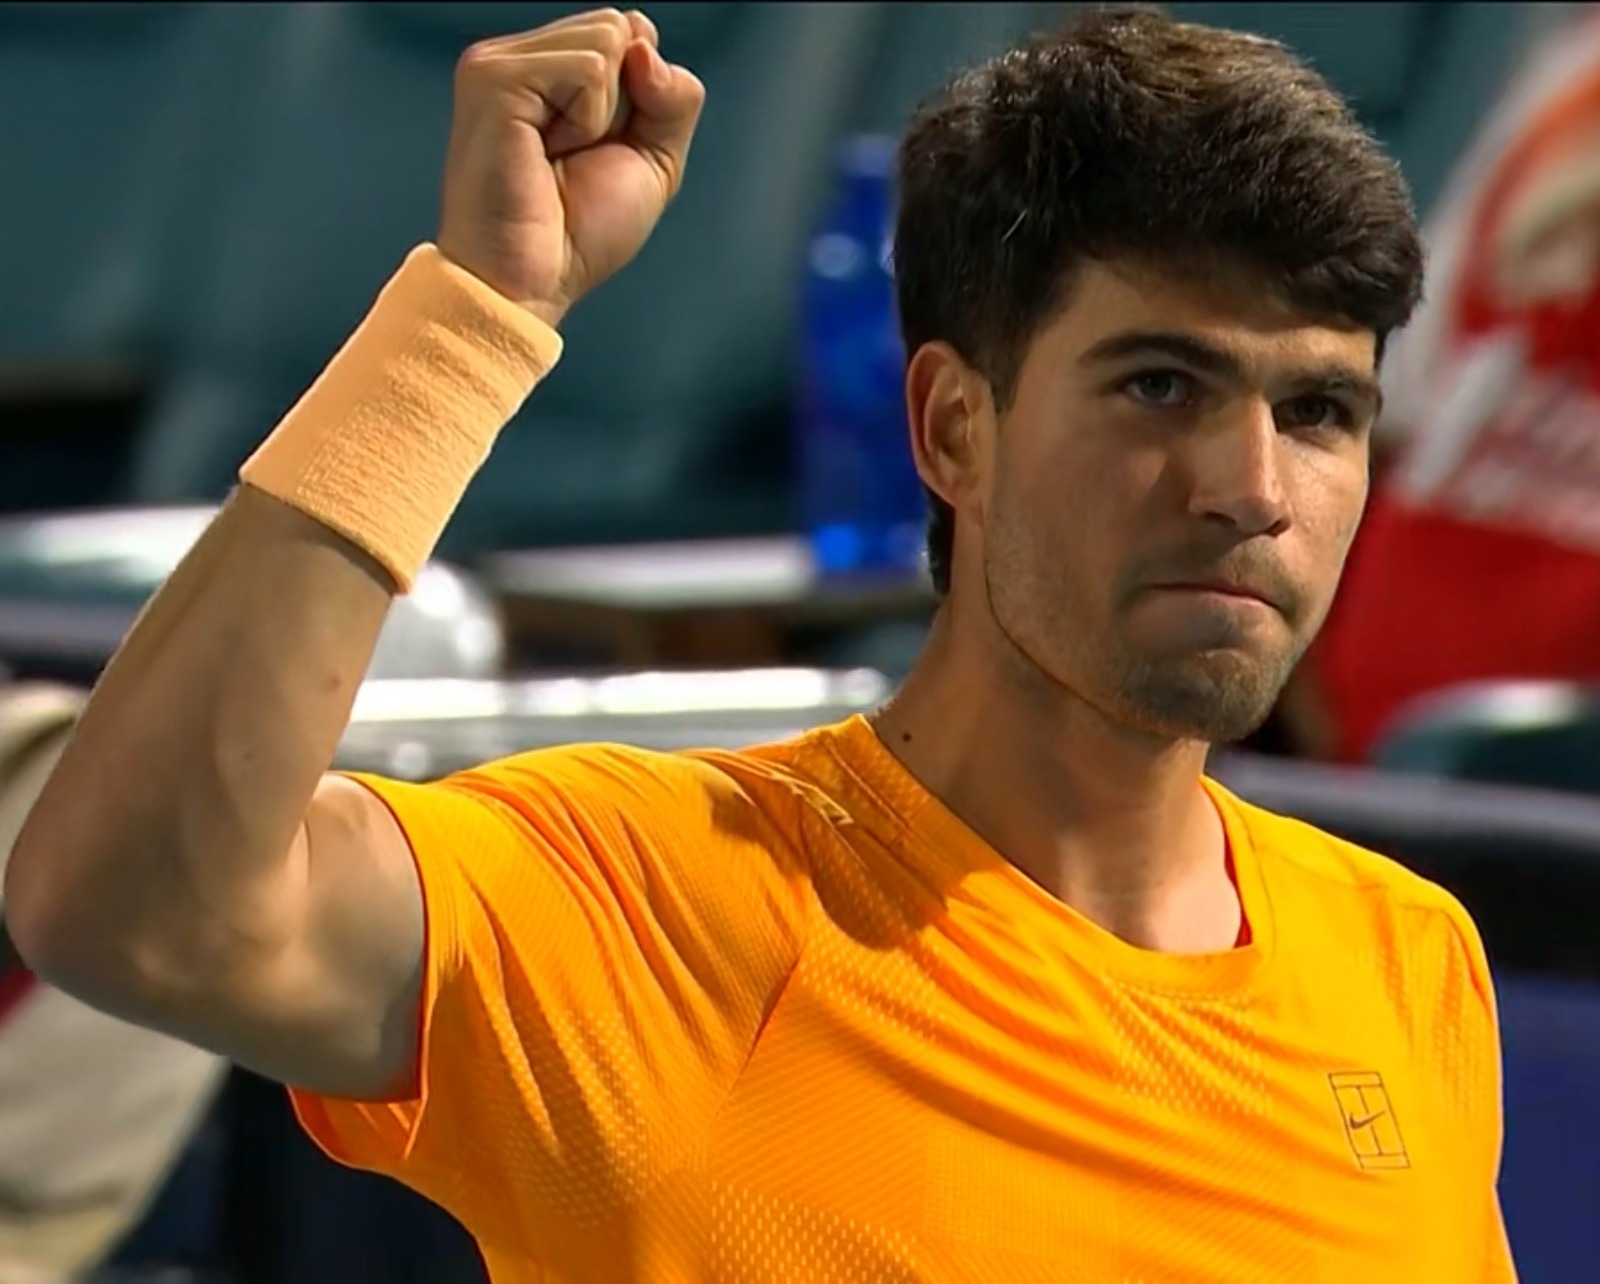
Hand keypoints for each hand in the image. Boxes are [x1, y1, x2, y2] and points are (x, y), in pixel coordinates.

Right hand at [436, 8, 705, 328]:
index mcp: (547, 71)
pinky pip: (589, 70)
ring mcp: (499, 62)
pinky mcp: (495, 78)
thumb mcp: (653, 159)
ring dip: (602, 117)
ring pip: (608, 40)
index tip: (599, 150)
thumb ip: (672, 96)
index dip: (641, 95)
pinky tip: (547, 153)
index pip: (629, 32)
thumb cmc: (575, 235)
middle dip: (625, 103)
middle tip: (576, 156)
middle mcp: (519, 58)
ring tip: (557, 157)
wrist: (529, 282)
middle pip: (620, 27)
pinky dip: (587, 122)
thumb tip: (644, 43)